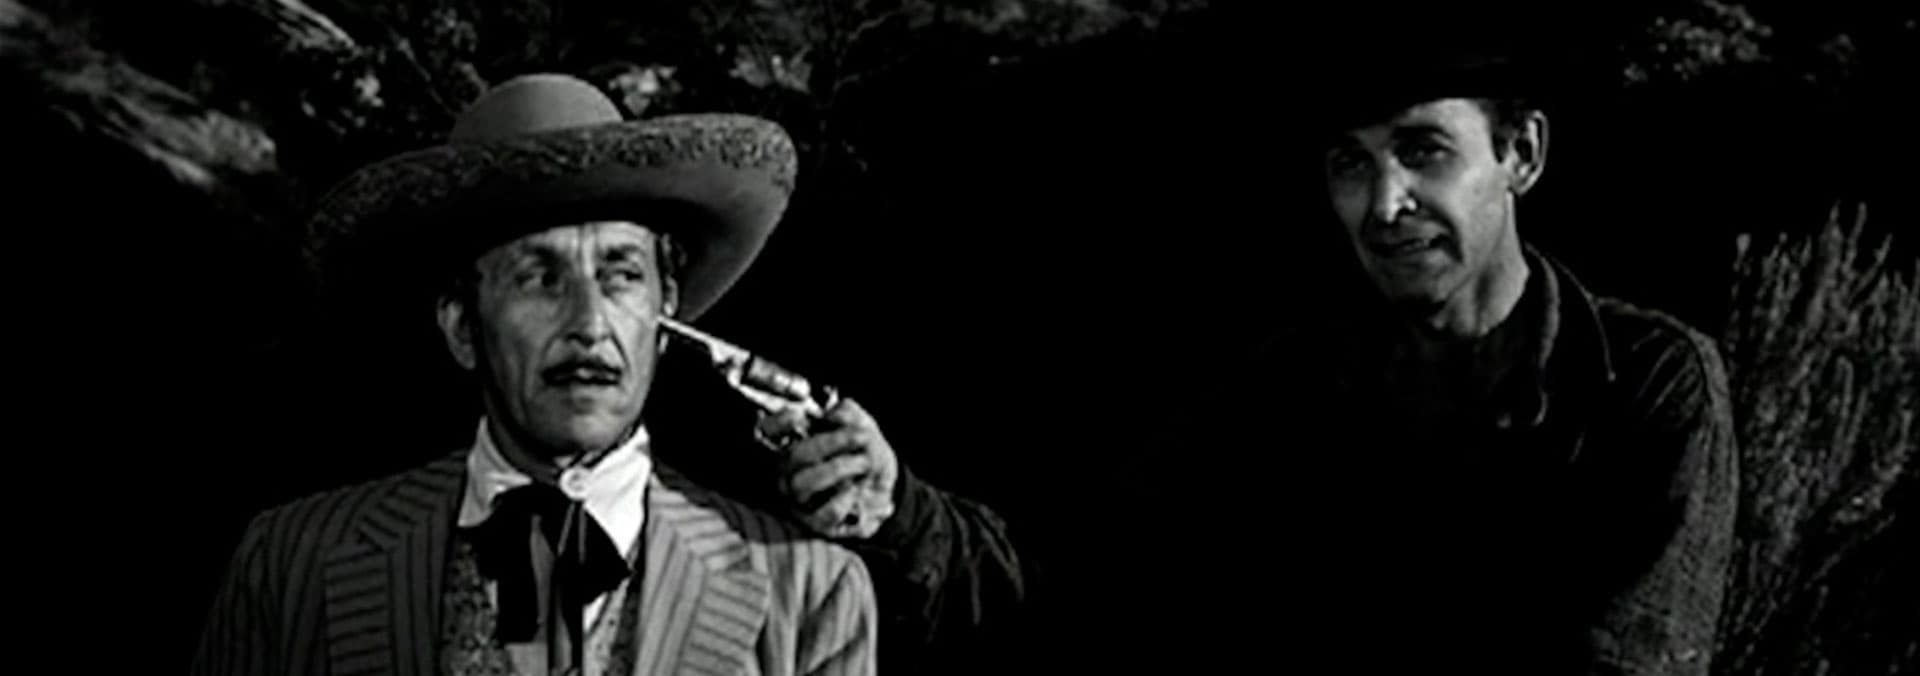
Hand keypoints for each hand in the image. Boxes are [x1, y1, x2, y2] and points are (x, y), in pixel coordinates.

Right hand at [758, 398, 898, 538]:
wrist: (884, 490)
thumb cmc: (866, 456)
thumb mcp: (863, 427)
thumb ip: (849, 414)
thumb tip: (833, 415)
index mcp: (795, 446)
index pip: (768, 432)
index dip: (778, 423)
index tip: (799, 415)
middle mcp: (790, 474)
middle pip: (793, 455)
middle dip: (831, 442)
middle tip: (861, 435)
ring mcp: (801, 501)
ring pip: (802, 484)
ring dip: (839, 468)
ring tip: (864, 463)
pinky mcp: (818, 524)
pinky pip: (826, 512)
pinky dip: (845, 498)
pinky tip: (856, 490)